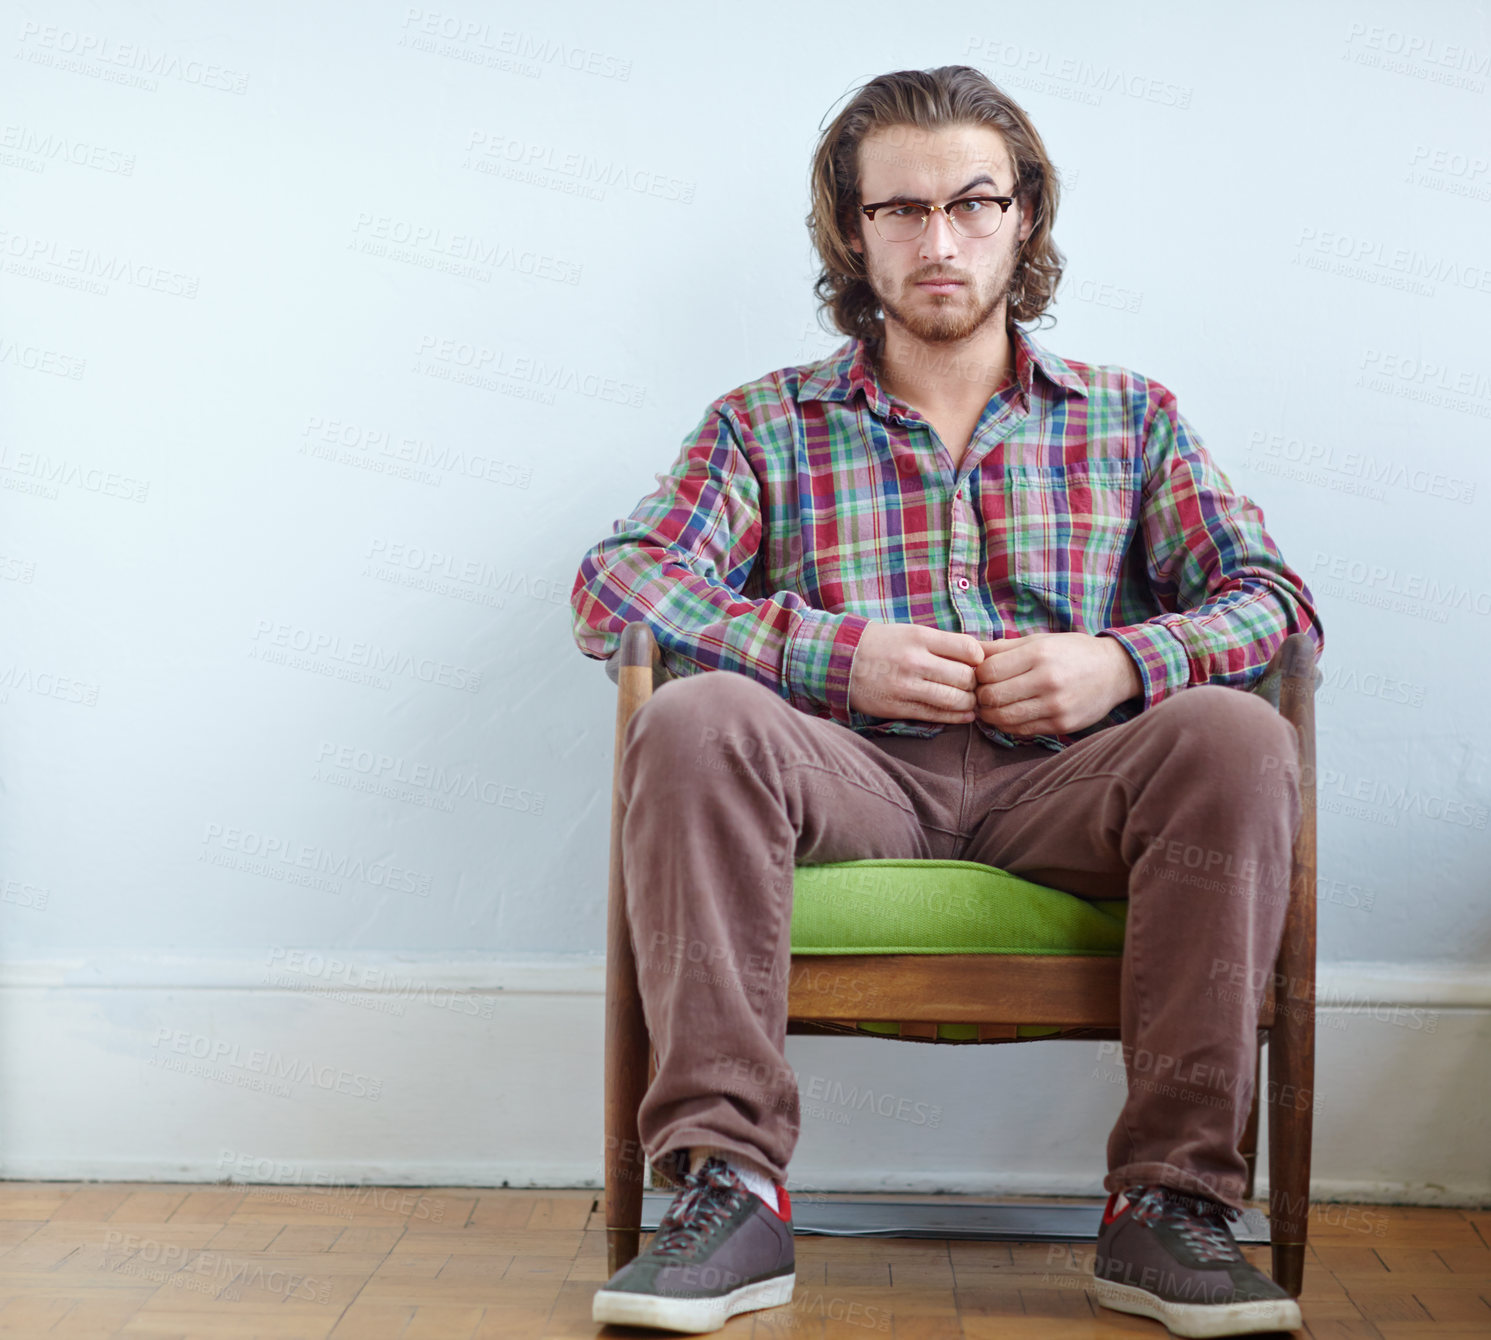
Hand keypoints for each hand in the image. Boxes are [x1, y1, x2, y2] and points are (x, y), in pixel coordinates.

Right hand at [848, 621, 985, 723]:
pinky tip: (964, 716)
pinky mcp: (898, 707)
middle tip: (974, 686)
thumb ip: (941, 643)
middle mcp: (915, 661)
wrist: (840, 659)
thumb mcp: (910, 632)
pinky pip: (936, 716)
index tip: (976, 663)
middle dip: (975, 684)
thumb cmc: (881, 644)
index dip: (979, 659)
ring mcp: (906, 686)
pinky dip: (956, 718)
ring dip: (968, 703)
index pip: (968, 649)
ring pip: (954, 700)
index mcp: (920, 637)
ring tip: (969, 702)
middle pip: (965, 677)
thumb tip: (977, 656)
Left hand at [973, 631, 1142, 736]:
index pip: (987, 671)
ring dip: (989, 715)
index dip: (976, 676)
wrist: (1114, 671)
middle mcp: (1047, 680)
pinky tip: (1008, 715)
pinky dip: (1008, 725)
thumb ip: (1001, 647)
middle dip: (979, 697)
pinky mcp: (1062, 724)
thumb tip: (967, 651)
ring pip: (1003, 718)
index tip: (979, 676)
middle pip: (991, 697)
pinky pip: (1021, 731)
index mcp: (1038, 654)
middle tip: (981, 693)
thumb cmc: (1071, 652)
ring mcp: (1056, 705)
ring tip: (991, 706)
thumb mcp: (1038, 641)